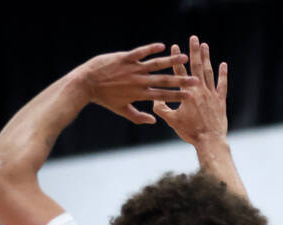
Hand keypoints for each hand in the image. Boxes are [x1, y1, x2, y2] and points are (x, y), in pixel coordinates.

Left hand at [77, 43, 194, 124]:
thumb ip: (139, 117)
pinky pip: (140, 52)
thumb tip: (154, 120)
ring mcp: (132, 68)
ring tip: (184, 58)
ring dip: (171, 61)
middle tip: (196, 81)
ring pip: (155, 64)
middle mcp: (139, 81)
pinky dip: (151, 49)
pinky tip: (162, 46)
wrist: (85, 83)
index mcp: (140, 94)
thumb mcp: (122, 110)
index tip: (192, 96)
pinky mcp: (124, 58)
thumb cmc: (104, 98)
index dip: (179, 96)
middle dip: (182, 81)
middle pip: (165, 81)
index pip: (164, 95)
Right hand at [153, 36, 228, 145]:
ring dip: (206, 58)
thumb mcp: (171, 120)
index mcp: (186, 94)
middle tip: (194, 38)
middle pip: (195, 66)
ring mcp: (211, 95)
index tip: (175, 46)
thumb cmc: (190, 131)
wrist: (209, 141)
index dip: (176, 59)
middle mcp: (199, 91)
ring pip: (208, 72)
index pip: (179, 72)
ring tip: (205, 45)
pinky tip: (223, 64)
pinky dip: (223, 74)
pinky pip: (222, 84)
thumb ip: (161, 108)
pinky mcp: (220, 101)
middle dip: (194, 51)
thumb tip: (154, 99)